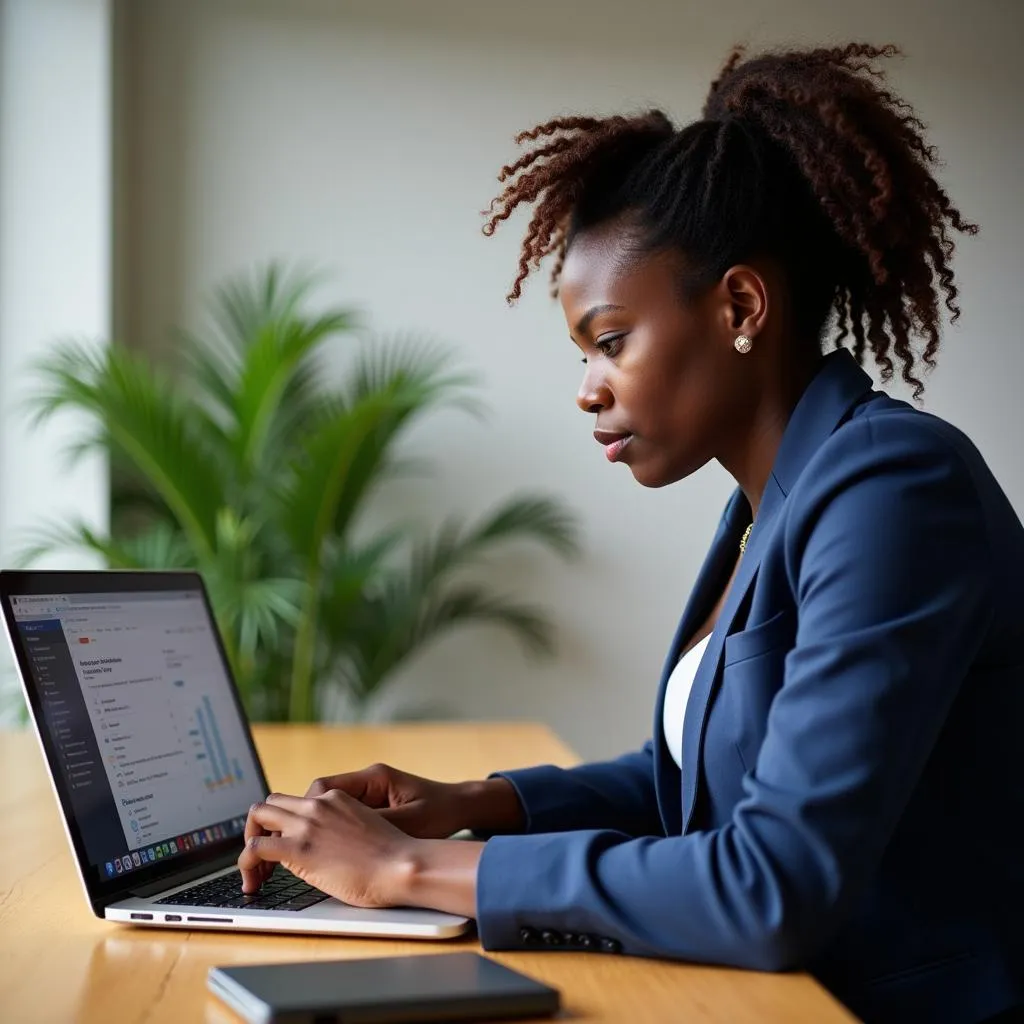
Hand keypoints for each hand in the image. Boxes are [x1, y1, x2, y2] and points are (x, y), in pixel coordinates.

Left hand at [237, 790, 418, 906]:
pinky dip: (246, 863)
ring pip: (257, 816)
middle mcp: (318, 805)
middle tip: (264, 857)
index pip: (296, 802)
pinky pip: (255, 848)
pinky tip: (254, 882)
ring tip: (255, 871)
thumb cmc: (393, 857)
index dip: (283, 824)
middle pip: (271, 803)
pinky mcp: (300, 848)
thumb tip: (325, 850)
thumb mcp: (363, 829)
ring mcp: (307, 824)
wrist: (403, 865)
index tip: (282, 846)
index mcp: (336, 798)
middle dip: (260, 827)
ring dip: (250, 841)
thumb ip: (339, 831)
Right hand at [304, 763, 523, 838]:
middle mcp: (368, 781)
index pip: (323, 786)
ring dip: (321, 826)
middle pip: (320, 795)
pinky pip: (345, 815)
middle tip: (298, 845)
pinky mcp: (376, 805)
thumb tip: (342, 837)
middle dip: (306, 818)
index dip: (307, 808)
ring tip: (316, 851)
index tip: (301, 832)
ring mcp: (371, 792)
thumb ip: (377, 825)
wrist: (462, 807)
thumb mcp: (409, 822)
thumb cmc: (439, 812)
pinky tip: (338, 851)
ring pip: (330, 807)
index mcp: (374, 778)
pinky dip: (337, 830)